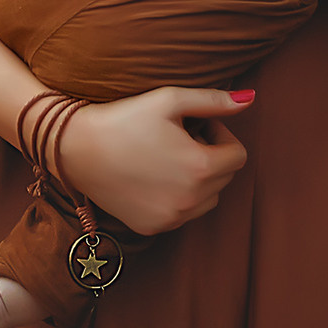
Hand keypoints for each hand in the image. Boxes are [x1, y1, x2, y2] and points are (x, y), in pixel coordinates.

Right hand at [51, 87, 251, 234]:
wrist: (77, 148)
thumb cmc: (125, 118)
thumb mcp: (170, 100)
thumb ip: (214, 101)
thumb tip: (251, 99)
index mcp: (201, 167)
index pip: (238, 155)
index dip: (220, 136)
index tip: (195, 126)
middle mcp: (192, 199)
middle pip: (225, 178)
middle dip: (210, 156)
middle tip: (178, 138)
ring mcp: (173, 218)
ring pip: (208, 199)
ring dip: (198, 180)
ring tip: (167, 158)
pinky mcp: (154, 228)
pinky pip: (183, 214)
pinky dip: (177, 198)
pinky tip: (151, 177)